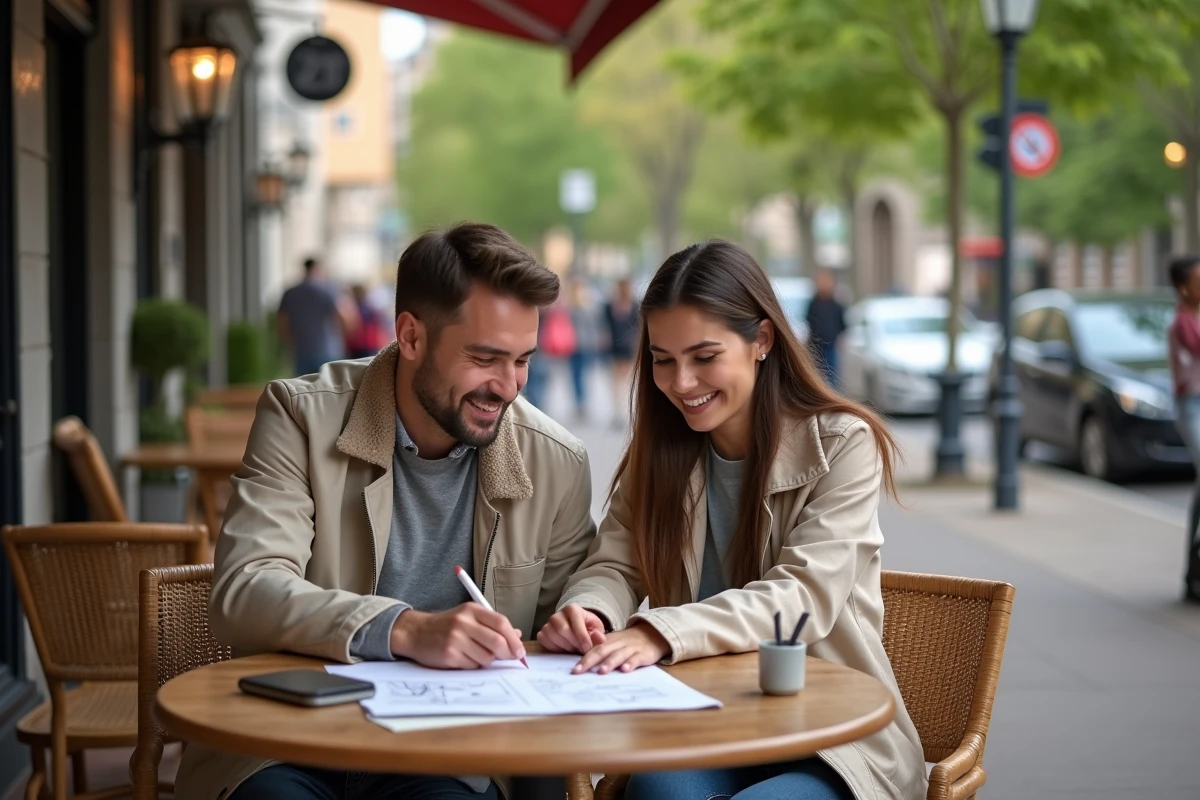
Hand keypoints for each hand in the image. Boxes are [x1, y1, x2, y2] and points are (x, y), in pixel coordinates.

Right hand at [389, 604, 525, 668]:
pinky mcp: (448, 655)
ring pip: (487, 657)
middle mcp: (463, 622)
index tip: (520, 651)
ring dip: (487, 660)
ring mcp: (455, 638)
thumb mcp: (468, 617)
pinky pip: (472, 666)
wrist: (415, 632)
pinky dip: (473, 665)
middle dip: (507, 654)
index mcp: (472, 610)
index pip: (501, 622)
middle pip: (497, 641)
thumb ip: (492, 625)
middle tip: (508, 658)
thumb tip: (517, 635)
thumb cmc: (446, 626)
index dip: (514, 639)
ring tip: (476, 654)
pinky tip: (463, 658)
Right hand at [537, 605, 606, 653]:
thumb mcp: (596, 629)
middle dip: (573, 643)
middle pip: (562, 629)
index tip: (587, 648)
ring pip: (553, 636)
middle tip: (581, 651)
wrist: (576, 629)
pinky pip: (545, 642)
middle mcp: (558, 614)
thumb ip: (598, 635)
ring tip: (574, 649)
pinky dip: (555, 648)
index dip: (582, 637)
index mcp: (572, 609)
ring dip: (565, 647)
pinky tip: (564, 649)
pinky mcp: (542, 633)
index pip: (575, 622)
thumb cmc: (587, 628)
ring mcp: (548, 623)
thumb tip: (600, 639)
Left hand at [571, 622, 669, 674]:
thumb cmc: (628, 643)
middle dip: (589, 661)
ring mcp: (630, 648)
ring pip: (618, 655)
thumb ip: (600, 652)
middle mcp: (618, 644)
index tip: (574, 670)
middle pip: (602, 651)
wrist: (652, 634)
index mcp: (608, 641)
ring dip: (609, 663)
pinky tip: (625, 670)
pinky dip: (630, 664)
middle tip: (579, 671)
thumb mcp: (613, 643)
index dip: (583, 659)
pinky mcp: (643, 654)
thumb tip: (582, 667)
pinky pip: (636, 659)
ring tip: (601, 672)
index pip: (593, 649)